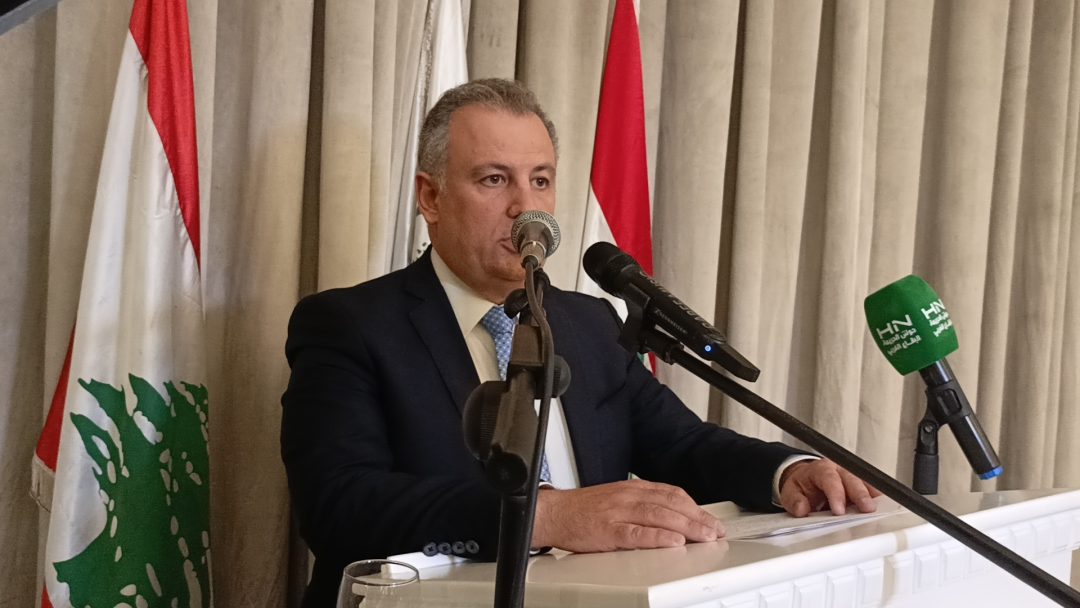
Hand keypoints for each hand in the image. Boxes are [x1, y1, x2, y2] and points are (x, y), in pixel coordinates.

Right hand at [531, 479, 724, 551]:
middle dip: (697, 519)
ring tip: (704, 537)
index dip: (695, 508)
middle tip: (715, 532)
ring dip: (686, 527)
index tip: (711, 521)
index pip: (672, 494)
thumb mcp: (617, 499)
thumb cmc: (585, 510)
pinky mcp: (608, 530)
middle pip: (671, 504)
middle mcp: (629, 497)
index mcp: (633, 489)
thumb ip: (643, 505)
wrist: (554, 513)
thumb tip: (672, 517)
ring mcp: (619, 513)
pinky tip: (673, 542)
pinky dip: (657, 537)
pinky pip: (636, 533)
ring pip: (659, 516)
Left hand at [779, 459, 880, 516]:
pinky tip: (882, 508)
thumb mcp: (791, 492)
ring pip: (866, 483)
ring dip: (872, 497)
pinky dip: (876, 499)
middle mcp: (839, 470)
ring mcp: (852, 477)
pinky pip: (871, 490)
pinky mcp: (860, 485)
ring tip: (878, 510)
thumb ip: (794, 500)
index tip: (839, 510)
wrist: (806, 480)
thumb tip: (801, 508)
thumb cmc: (802, 485)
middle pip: (853, 479)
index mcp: (821, 469)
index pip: (830, 479)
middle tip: (866, 509)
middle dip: (861, 494)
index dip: (836, 494)